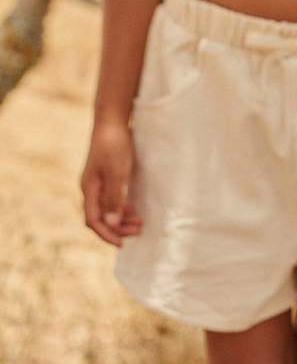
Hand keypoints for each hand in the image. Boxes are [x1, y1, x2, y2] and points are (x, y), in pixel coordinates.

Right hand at [80, 117, 142, 246]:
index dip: (107, 234)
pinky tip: (135, 209)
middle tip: (139, 230)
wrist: (112, 119)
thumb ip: (114, 198)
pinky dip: (123, 208)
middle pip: (100, 217)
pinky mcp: (108, 175)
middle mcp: (91, 188)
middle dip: (118, 228)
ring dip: (122, 219)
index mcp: (89, 189)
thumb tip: (110, 225)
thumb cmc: (114, 144)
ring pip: (107, 209)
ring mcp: (99, 182)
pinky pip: (112, 200)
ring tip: (140, 223)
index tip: (122, 244)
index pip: (93, 221)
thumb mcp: (117, 172)